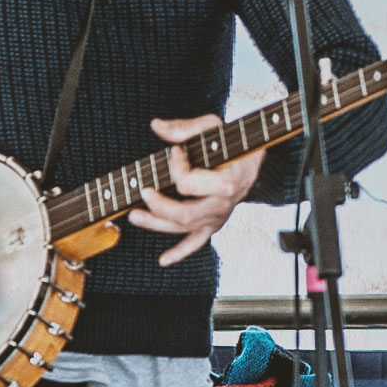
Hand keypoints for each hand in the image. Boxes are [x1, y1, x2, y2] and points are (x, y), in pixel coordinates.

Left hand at [127, 114, 265, 266]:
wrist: (252, 161)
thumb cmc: (233, 143)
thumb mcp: (213, 127)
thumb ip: (185, 128)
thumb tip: (156, 126)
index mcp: (227, 182)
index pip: (189, 183)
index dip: (176, 166)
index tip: (175, 152)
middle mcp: (223, 205)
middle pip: (184, 213)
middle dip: (159, 204)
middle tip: (144, 191)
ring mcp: (217, 218)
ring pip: (183, 228)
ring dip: (156, 224)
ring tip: (134, 215)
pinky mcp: (212, 225)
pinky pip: (196, 244)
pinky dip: (179, 253)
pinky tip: (163, 260)